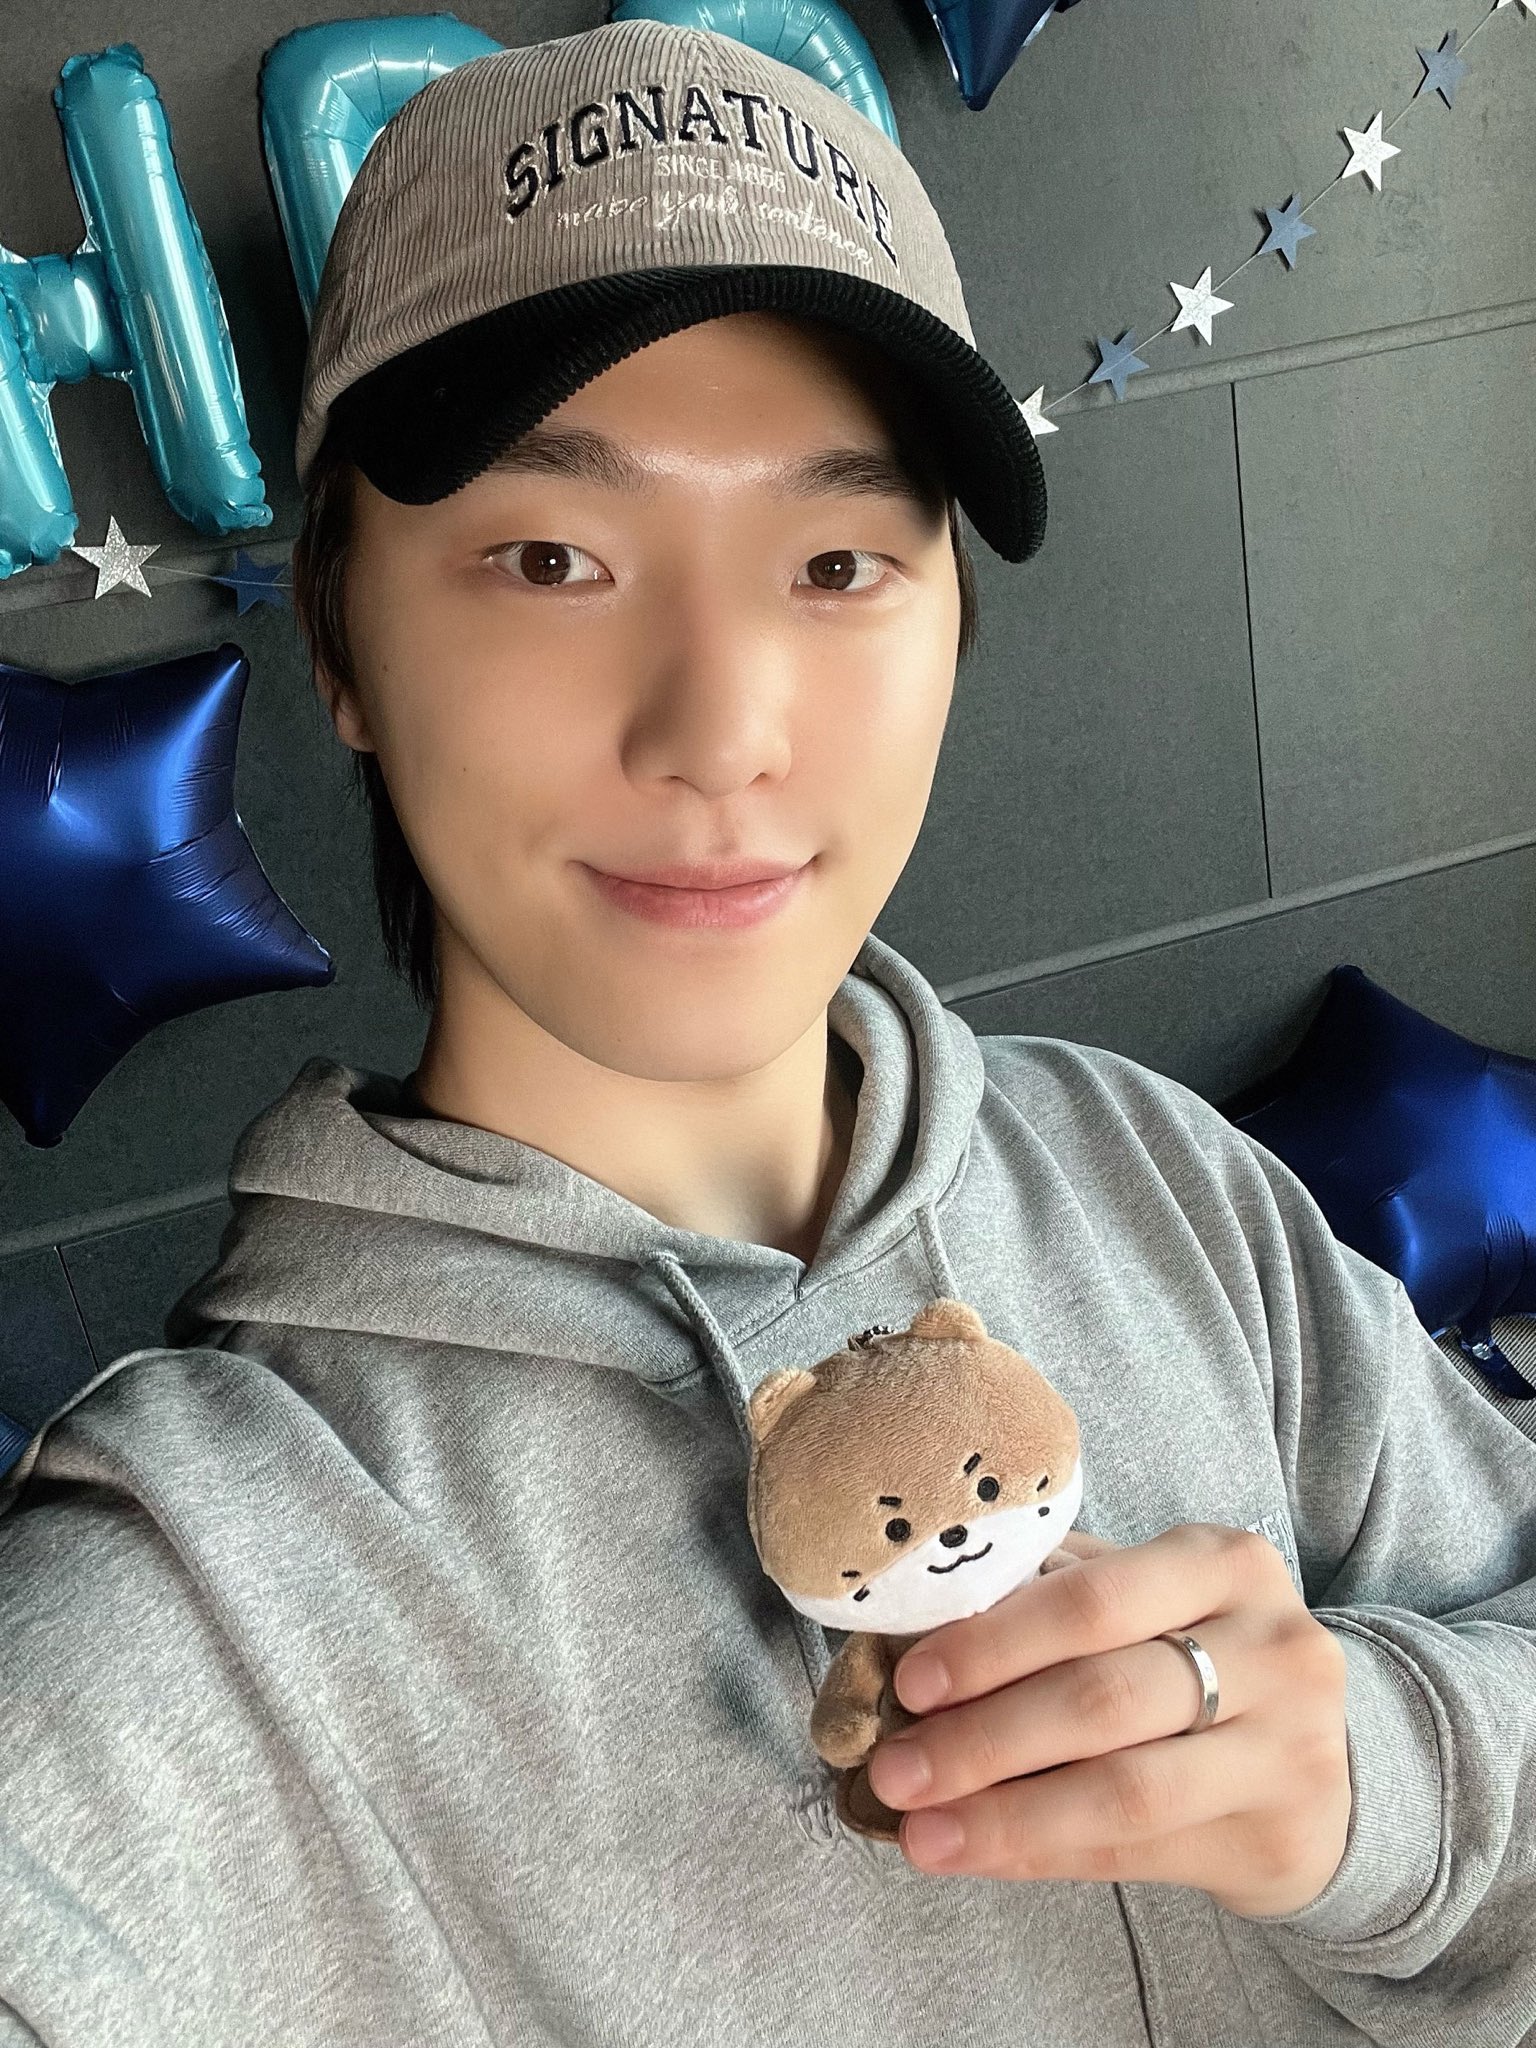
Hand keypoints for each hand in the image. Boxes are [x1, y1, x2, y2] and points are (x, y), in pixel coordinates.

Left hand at [864, 1522, 1352, 1918]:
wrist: (1323, 1762)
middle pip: (1103, 1697)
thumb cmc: (1198, 1660)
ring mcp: (1288, 1744)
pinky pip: (1137, 1849)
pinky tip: (973, 1853)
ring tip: (918, 1828)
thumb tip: (908, 1634)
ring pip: (1122, 1788)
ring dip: (1003, 1813)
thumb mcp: (1148, 1603)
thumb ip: (1051, 1601)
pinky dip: (1040, 1852)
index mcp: (1222, 1561)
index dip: (993, 1643)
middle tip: (894, 1769)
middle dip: (983, 1737)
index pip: (1092, 1599)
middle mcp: (1272, 1644)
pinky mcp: (1280, 1832)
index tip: (910, 1680)